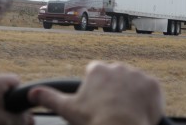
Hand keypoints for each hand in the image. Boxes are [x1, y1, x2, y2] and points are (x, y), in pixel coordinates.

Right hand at [28, 61, 163, 124]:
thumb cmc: (94, 119)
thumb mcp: (68, 108)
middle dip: (115, 90)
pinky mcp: (153, 84)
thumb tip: (32, 93)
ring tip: (127, 111)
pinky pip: (151, 89)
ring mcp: (137, 74)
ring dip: (132, 94)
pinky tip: (141, 110)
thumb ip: (48, 97)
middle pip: (116, 78)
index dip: (98, 89)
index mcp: (98, 69)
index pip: (97, 74)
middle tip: (113, 108)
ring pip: (133, 83)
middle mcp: (117, 67)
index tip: (99, 101)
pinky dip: (148, 98)